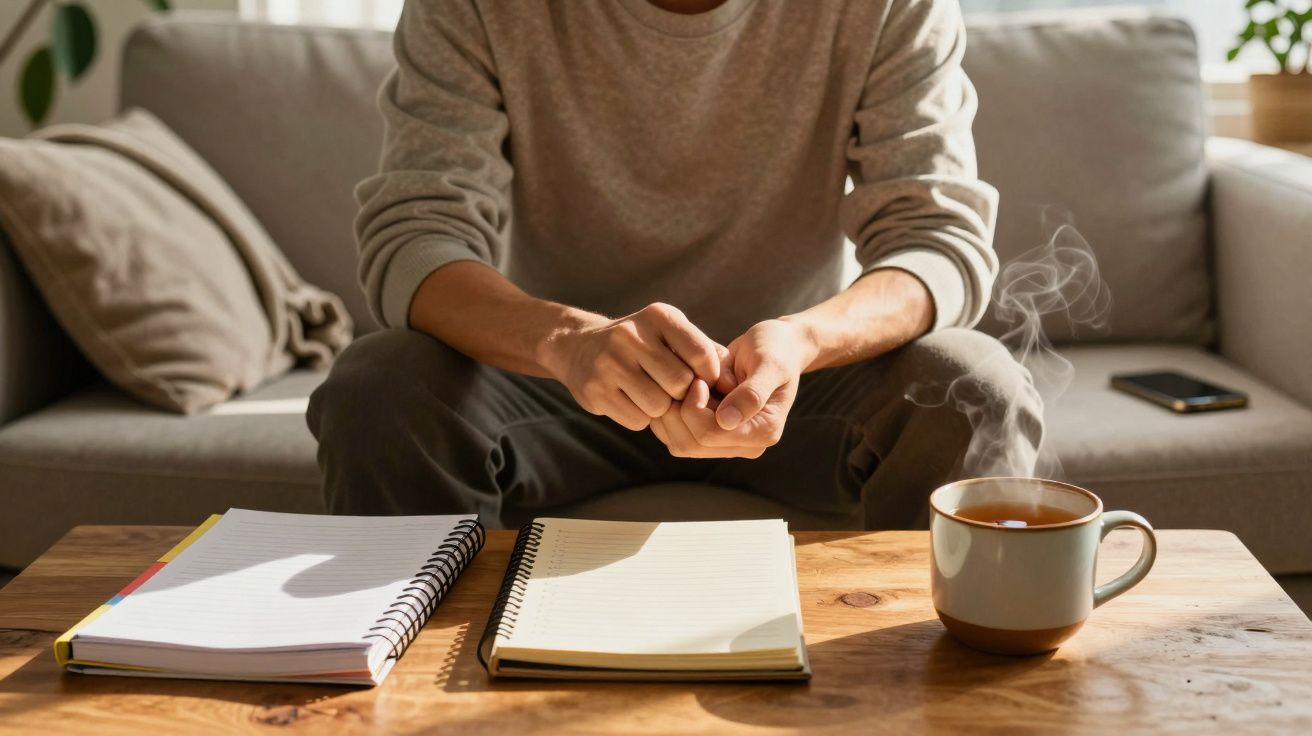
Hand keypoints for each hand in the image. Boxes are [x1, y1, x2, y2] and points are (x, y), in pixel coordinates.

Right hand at [541, 303, 724, 430]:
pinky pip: (637, 420)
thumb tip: (735, 383)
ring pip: (658, 405)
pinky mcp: (595, 390)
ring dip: (662, 409)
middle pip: (680, 383)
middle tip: (676, 392)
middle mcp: (630, 335)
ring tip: (654, 396)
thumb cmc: (643, 344)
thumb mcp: (673, 334)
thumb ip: (708, 353)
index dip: (709, 375)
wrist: (580, 348)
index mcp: (658, 317)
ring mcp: (609, 363)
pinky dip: (642, 418)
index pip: (700, 353)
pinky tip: (633, 401)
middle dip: (683, 394)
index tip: (704, 381)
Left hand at [650, 319, 813, 457]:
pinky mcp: (713, 436)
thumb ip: (751, 393)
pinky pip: (677, 436)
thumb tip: (726, 421)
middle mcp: (746, 445)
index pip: (710, 434)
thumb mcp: (768, 364)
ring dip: (674, 412)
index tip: (698, 379)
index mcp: (764, 432)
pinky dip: (672, 414)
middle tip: (688, 381)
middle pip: (691, 444)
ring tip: (687, 385)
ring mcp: (728, 443)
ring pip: (680, 443)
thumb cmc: (774, 349)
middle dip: (680, 411)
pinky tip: (683, 391)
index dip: (694, 407)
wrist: (774, 346)